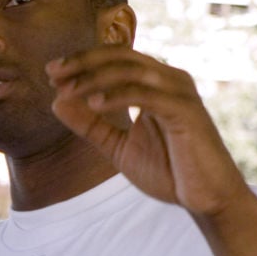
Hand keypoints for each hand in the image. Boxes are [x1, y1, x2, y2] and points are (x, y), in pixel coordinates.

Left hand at [45, 47, 249, 216]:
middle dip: (83, 62)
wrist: (206, 199)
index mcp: (155, 83)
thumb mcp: (117, 146)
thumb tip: (56, 102)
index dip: (82, 61)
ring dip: (94, 78)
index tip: (50, 73)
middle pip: (121, 56)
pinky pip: (147, 94)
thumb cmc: (168, 171)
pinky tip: (94, 104)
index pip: (115, 58)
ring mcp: (180, 93)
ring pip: (131, 71)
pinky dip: (118, 95)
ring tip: (66, 91)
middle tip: (52, 73)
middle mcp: (169, 79)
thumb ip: (90, 125)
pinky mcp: (186, 111)